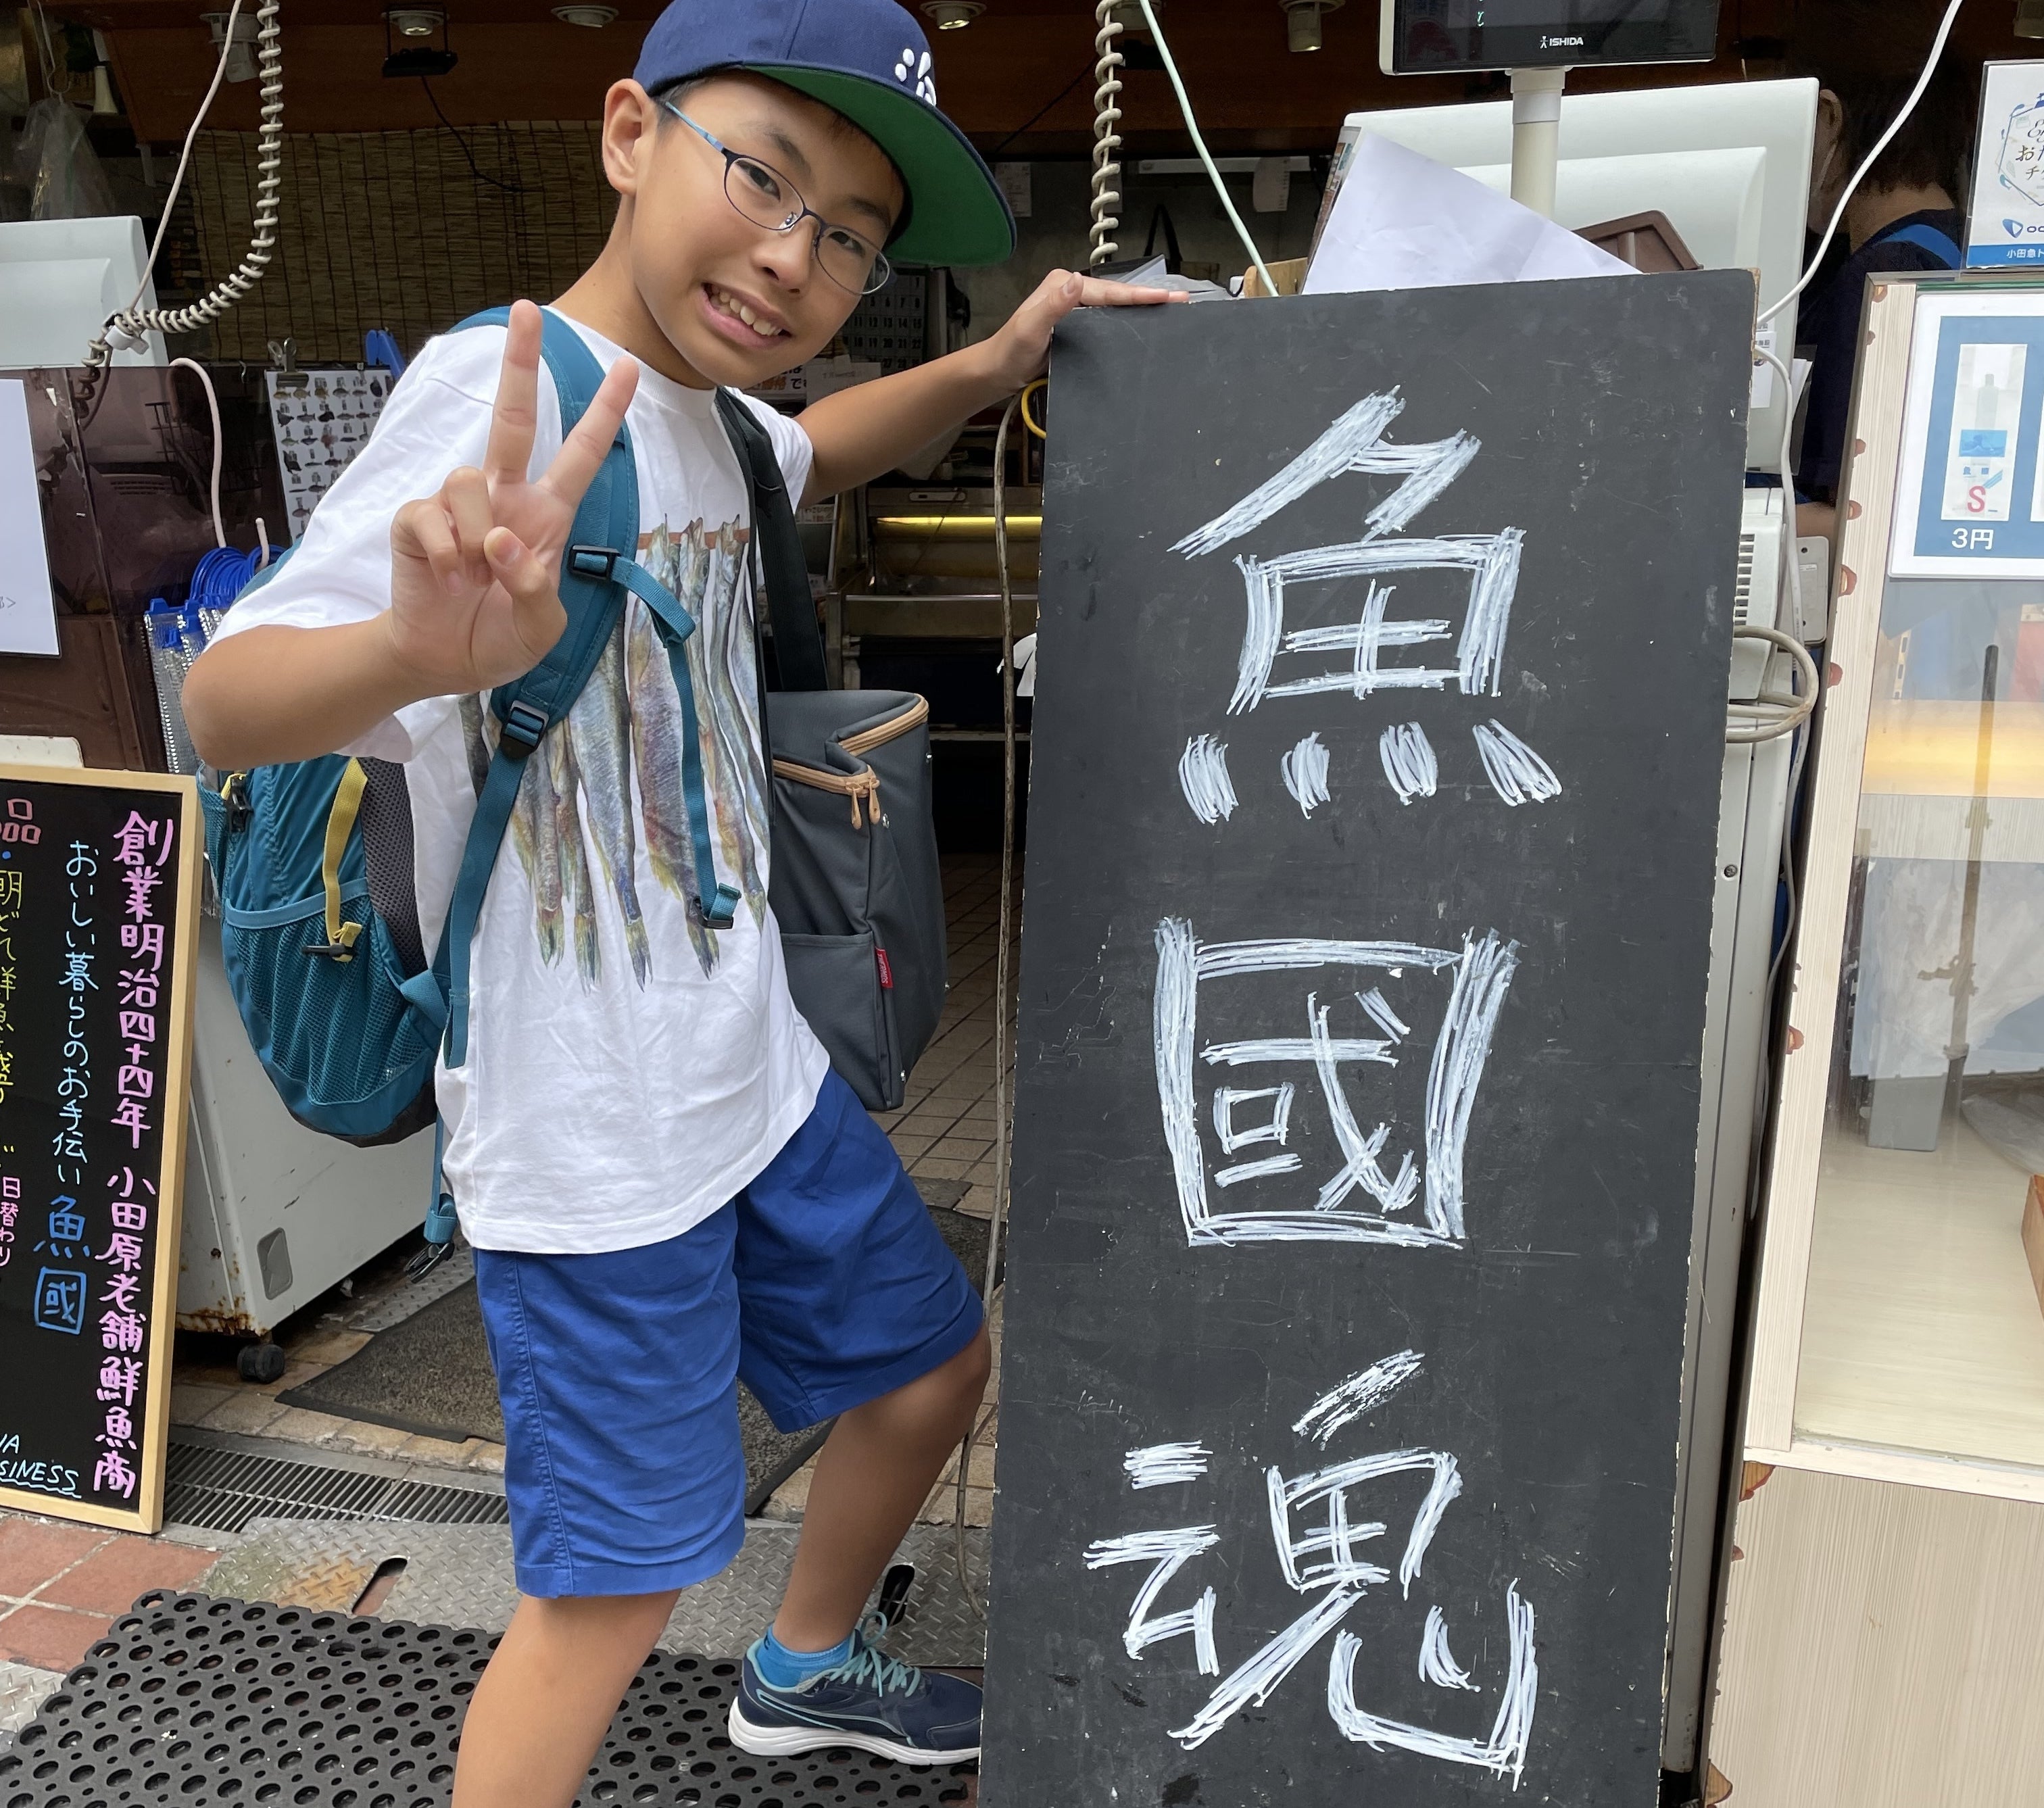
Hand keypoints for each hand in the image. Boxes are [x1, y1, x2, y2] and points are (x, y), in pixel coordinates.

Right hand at [385, 299, 638, 695]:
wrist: (445, 661)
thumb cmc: (500, 638)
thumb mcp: (540, 630)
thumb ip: (535, 590)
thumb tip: (500, 541)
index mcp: (546, 516)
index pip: (581, 455)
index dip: (604, 414)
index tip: (627, 368)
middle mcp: (505, 498)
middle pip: (511, 419)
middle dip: (519, 363)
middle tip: (527, 310)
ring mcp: (459, 506)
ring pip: (468, 479)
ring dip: (477, 535)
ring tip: (474, 577)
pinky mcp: (417, 520)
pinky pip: (431, 515)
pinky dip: (444, 553)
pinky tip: (446, 576)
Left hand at [978, 267, 1186, 390]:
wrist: (997, 372)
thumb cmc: (1011, 352)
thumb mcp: (1030, 328)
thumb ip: (1052, 306)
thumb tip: (1077, 282)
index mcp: (1063, 285)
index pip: (1109, 291)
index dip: (1140, 295)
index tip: (1168, 298)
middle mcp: (1070, 291)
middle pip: (1117, 294)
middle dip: (1149, 297)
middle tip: (1182, 300)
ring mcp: (1073, 308)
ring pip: (1115, 306)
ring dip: (1142, 308)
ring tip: (1172, 311)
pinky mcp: (1076, 325)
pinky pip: (1107, 321)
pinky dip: (1127, 322)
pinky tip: (1144, 328)